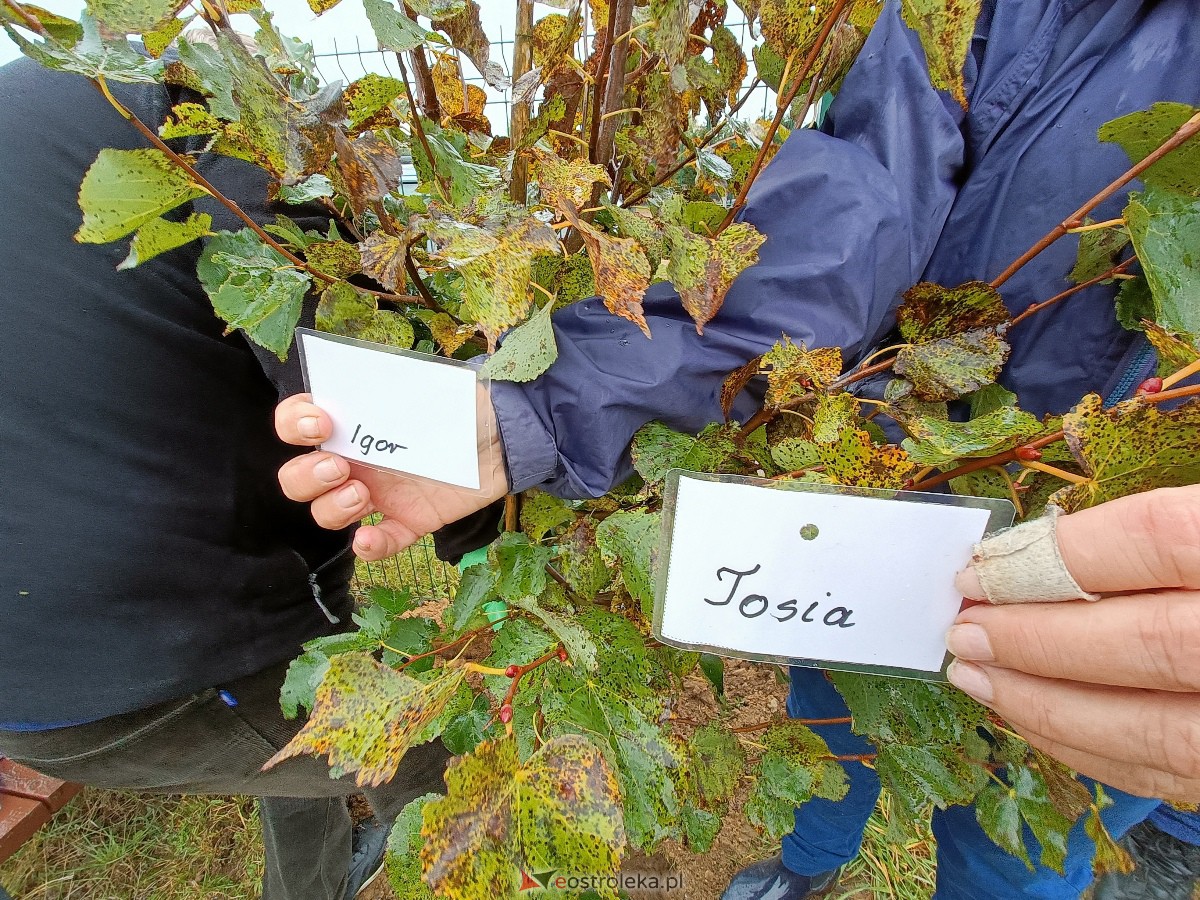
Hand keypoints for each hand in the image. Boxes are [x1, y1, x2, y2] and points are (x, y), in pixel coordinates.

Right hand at [275, 390, 508, 559]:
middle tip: (340, 467)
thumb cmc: (461, 402)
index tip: (320, 424)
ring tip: (362, 495)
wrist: (508, 434)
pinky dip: (369, 546)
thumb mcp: (422, 382)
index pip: (296, 423)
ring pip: (328, 513)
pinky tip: (369, 539)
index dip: (293, 424)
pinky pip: (379, 542)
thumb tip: (348, 377)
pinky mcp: (409, 521)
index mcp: (351, 421)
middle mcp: (356, 459)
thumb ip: (384, 385)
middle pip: (299, 479)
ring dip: (331, 509)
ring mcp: (380, 494)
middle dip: (306, 477)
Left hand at [946, 485, 1199, 799]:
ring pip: (1155, 731)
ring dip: (1046, 705)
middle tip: (962, 625)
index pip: (1161, 539)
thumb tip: (1051, 543)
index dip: (1061, 551)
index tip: (984, 561)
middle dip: (1036, 636)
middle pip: (1146, 642)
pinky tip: (1036, 721)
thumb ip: (1178, 523)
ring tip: (974, 676)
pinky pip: (1171, 778)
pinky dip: (1093, 752)